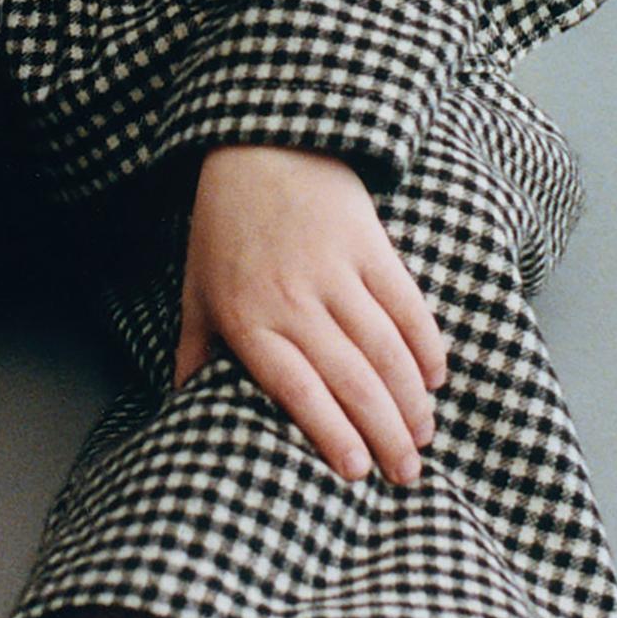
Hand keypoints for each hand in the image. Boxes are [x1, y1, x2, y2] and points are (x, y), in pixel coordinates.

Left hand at [175, 146, 448, 485]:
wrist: (258, 144)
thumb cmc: (223, 226)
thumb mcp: (196, 287)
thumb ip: (195, 349)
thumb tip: (181, 403)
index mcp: (247, 317)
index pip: (296, 390)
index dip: (330, 433)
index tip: (355, 472)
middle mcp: (292, 298)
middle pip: (349, 380)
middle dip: (384, 434)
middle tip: (405, 473)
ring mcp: (334, 269)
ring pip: (384, 350)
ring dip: (410, 399)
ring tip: (423, 436)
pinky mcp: (368, 243)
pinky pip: (406, 305)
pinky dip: (426, 345)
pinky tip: (436, 378)